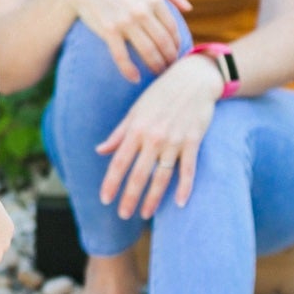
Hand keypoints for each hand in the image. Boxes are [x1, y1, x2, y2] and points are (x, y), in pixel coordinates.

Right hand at [62, 0, 190, 82]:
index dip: (177, 43)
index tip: (177, 52)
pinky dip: (129, 71)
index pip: (172, 27)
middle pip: (163, 42)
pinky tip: (136, 79)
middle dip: (170, 58)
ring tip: (159, 74)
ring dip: (156, 66)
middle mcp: (141, 11)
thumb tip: (188, 8)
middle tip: (171, 67)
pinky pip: (121, 56)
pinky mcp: (108, 31)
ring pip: (147, 51)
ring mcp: (125, 22)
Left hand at [96, 55, 220, 217]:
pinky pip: (188, 169)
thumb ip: (119, 133)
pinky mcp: (193, 142)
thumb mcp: (135, 111)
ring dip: (153, 198)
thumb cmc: (161, 93)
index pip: (119, 162)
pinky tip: (180, 203)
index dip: (111, 183)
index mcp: (136, 130)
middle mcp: (153, 138)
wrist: (193, 78)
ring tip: (146, 214)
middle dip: (130, 197)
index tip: (105, 199)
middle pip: (139, 174)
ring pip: (161, 177)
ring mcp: (174, 141)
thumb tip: (100, 151)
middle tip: (123, 215)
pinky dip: (185, 187)